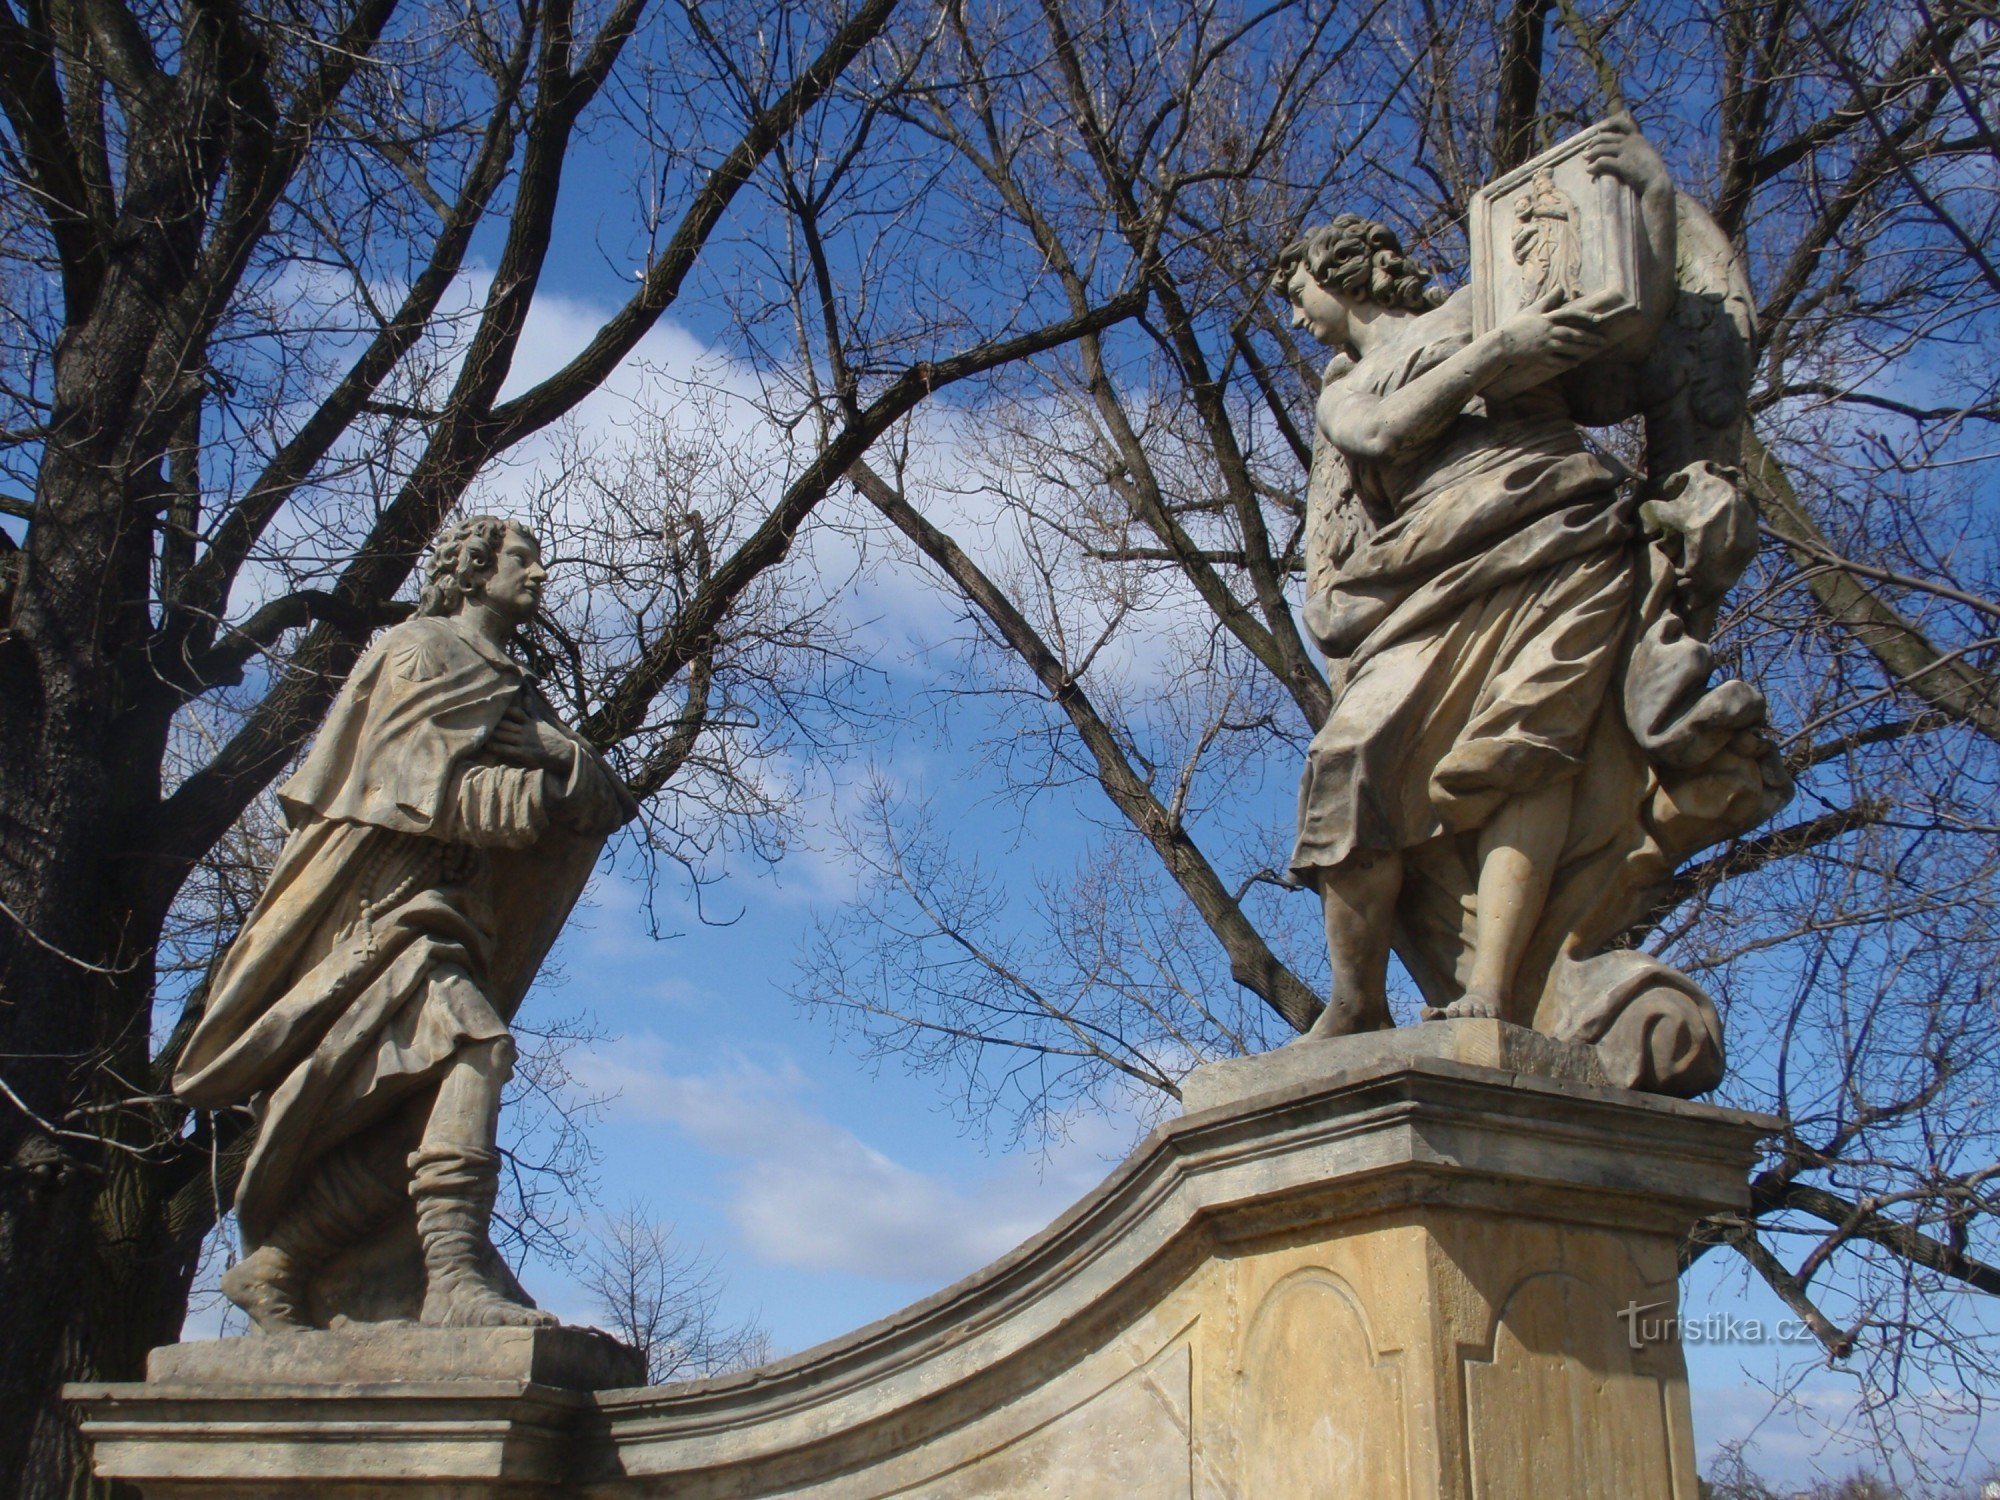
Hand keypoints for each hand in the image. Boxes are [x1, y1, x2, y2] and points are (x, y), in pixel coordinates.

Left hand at [486, 703, 575, 772]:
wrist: (565, 754)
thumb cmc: (552, 738)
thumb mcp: (542, 721)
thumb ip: (531, 710)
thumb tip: (526, 695)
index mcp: (530, 722)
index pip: (514, 712)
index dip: (501, 711)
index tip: (490, 709)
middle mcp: (526, 730)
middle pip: (504, 724)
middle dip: (492, 723)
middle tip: (477, 722)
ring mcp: (524, 741)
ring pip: (502, 735)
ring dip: (490, 735)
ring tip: (477, 734)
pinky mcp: (523, 753)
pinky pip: (505, 749)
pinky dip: (494, 747)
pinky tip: (486, 745)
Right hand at [1496, 288, 1619, 373]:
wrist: (1501, 344)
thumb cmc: (1516, 326)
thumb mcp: (1532, 310)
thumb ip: (1548, 300)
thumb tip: (1560, 287)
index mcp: (1547, 318)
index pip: (1571, 315)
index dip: (1586, 317)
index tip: (1599, 319)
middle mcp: (1548, 332)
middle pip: (1573, 334)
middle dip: (1590, 338)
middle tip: (1603, 341)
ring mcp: (1544, 345)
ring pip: (1568, 348)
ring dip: (1582, 350)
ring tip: (1593, 352)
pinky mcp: (1539, 357)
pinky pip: (1556, 361)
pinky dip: (1567, 362)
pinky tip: (1576, 363)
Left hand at [1582, 113, 1668, 196]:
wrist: (1657, 181)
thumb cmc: (1652, 170)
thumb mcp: (1646, 152)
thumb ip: (1637, 147)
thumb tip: (1624, 148)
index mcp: (1637, 137)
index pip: (1622, 122)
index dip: (1608, 124)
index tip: (1599, 130)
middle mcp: (1631, 141)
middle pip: (1606, 136)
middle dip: (1594, 142)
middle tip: (1587, 149)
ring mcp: (1626, 152)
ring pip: (1602, 148)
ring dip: (1591, 153)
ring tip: (1585, 158)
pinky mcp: (1622, 164)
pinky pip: (1602, 162)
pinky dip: (1593, 165)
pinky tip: (1589, 170)